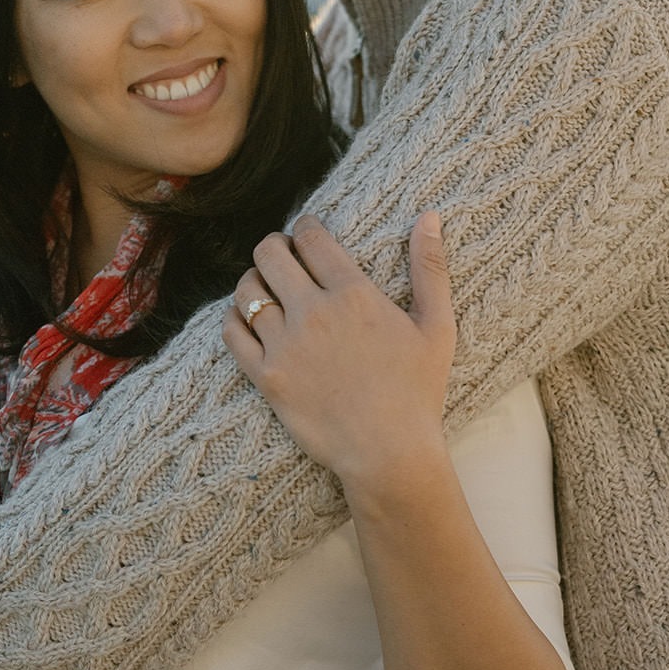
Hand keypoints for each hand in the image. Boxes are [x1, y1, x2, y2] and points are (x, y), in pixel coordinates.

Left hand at [224, 212, 454, 489]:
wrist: (389, 453)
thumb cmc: (418, 391)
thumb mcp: (437, 325)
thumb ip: (430, 267)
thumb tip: (429, 216)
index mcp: (353, 294)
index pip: (311, 237)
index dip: (304, 227)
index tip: (306, 232)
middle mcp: (314, 312)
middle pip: (269, 253)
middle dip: (272, 246)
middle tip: (281, 256)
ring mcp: (285, 345)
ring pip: (247, 290)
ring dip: (252, 281)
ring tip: (264, 287)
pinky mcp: (266, 377)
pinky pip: (232, 333)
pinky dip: (234, 319)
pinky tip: (247, 321)